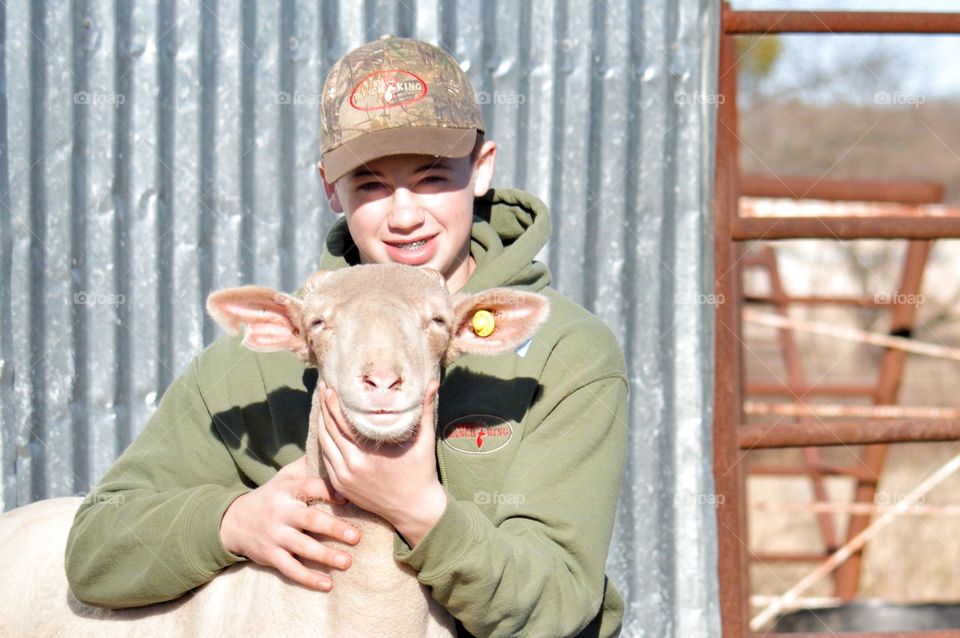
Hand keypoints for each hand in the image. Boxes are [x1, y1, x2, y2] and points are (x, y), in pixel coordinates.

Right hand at [219, 455, 360, 590]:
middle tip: (356, 537)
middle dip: (333, 528)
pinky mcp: (270, 556)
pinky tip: (327, 585)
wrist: (235, 521)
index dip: (327, 491)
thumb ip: (307, 465)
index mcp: (287, 490)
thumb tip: (333, 449)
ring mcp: (274, 536)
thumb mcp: (284, 477)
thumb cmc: (272, 496)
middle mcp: (281, 512)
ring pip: (301, 547)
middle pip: (309, 520)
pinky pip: (290, 569)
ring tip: (347, 562)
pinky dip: (308, 578)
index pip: (308, 487)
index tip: (348, 497)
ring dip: (325, 556)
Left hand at [318, 380, 447, 547]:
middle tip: (323, 390)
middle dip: (324, 409)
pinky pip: (326, 460)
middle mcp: (351, 467)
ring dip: (321, 425)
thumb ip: (425, 410)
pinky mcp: (341, 486)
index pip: (342, 423)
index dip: (333, 403)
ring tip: (323, 407)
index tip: (330, 387)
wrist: (415, 509)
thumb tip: (433, 383)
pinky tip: (326, 431)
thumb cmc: (421, 473)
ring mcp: (343, 479)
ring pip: (324, 445)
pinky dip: (324, 443)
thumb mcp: (424, 441)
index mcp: (368, 455)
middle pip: (328, 431)